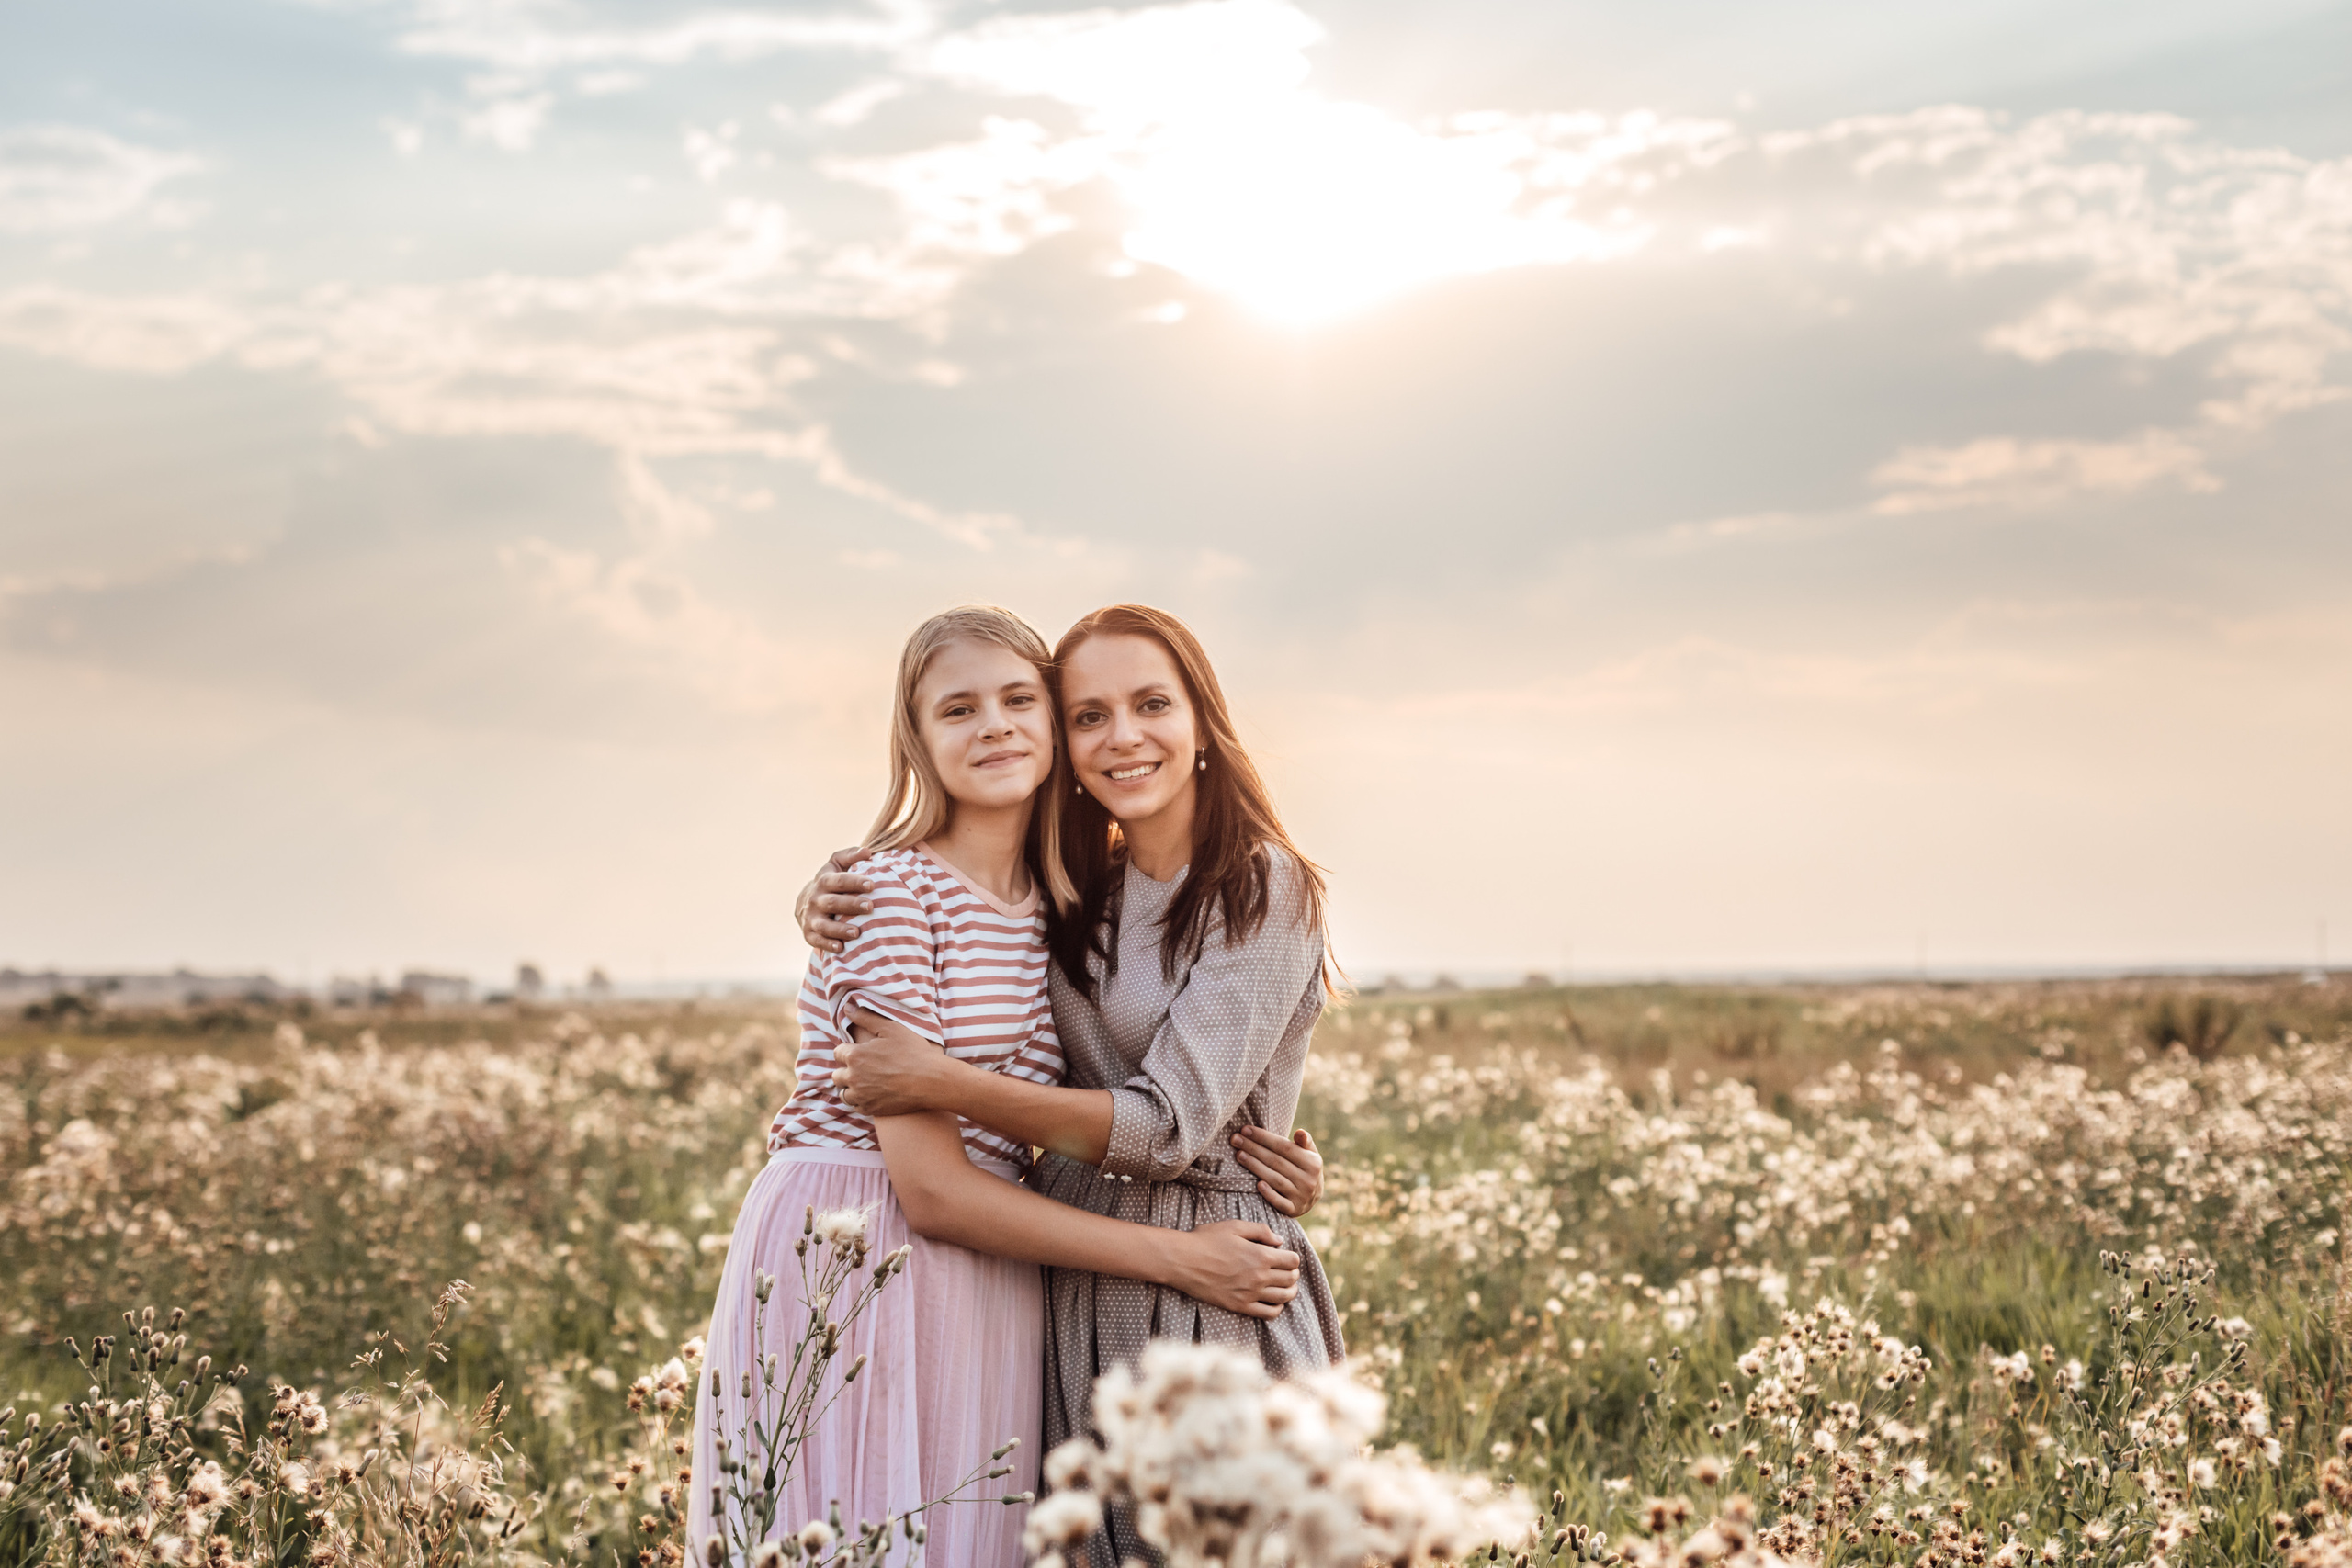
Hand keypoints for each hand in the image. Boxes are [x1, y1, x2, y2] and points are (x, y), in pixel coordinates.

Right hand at [798, 847, 871, 955]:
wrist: (805, 902)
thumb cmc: (831, 881)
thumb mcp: (837, 865)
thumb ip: (850, 856)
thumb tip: (867, 852)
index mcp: (824, 881)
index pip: (839, 880)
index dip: (855, 882)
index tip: (872, 884)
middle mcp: (815, 899)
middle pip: (833, 903)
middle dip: (851, 905)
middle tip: (870, 907)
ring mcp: (811, 918)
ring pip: (824, 925)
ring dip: (840, 929)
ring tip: (857, 932)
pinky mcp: (809, 934)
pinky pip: (817, 941)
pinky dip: (828, 945)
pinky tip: (841, 948)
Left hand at [831, 1005, 947, 1116]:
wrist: (931, 1081)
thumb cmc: (913, 1052)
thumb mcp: (891, 1028)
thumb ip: (866, 1017)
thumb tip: (848, 1008)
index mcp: (855, 1056)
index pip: (838, 1053)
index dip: (849, 1051)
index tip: (861, 1051)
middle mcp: (853, 1077)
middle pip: (836, 1075)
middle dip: (845, 1070)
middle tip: (862, 1067)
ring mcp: (861, 1096)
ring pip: (843, 1093)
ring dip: (850, 1087)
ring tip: (864, 1082)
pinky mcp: (871, 1110)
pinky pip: (856, 1107)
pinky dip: (860, 1101)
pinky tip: (872, 1094)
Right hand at [1164, 1220, 1300, 1318]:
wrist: (1183, 1261)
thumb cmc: (1207, 1240)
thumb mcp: (1234, 1226)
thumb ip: (1260, 1231)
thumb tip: (1279, 1240)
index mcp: (1261, 1255)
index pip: (1292, 1261)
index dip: (1292, 1257)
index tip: (1286, 1256)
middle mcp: (1260, 1276)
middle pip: (1291, 1279)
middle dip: (1293, 1274)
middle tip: (1287, 1270)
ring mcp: (1250, 1293)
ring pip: (1284, 1297)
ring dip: (1290, 1291)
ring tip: (1286, 1286)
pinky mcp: (1240, 1306)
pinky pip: (1268, 1313)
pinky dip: (1277, 1308)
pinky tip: (1273, 1301)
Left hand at [1229, 1126, 1322, 1217]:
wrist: (1312, 1198)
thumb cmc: (1305, 1169)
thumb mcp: (1310, 1154)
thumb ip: (1305, 1141)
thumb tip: (1300, 1132)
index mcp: (1313, 1163)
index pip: (1285, 1147)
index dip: (1264, 1137)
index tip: (1245, 1129)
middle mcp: (1309, 1180)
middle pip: (1276, 1161)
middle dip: (1254, 1148)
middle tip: (1235, 1139)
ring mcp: (1301, 1197)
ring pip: (1275, 1179)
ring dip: (1255, 1166)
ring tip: (1239, 1155)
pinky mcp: (1293, 1210)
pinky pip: (1279, 1202)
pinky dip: (1268, 1193)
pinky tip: (1256, 1184)